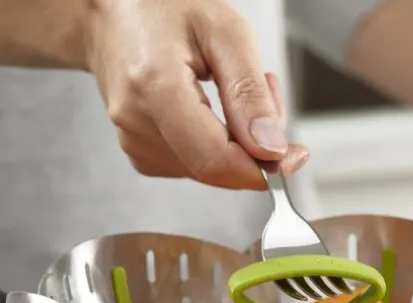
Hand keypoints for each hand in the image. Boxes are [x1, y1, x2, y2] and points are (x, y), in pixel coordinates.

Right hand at [82, 0, 308, 188]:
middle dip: (256, 148)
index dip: (262, 168)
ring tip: (235, 87)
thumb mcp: (225, 33)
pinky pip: (197, 166)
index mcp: (154, 88)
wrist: (112, 12)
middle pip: (218, 169)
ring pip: (212, 171)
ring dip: (240, 143)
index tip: (294, 154)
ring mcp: (134, 142)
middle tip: (268, 94)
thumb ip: (250, 95)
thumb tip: (271, 151)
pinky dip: (219, 146)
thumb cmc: (166, 9)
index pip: (216, 160)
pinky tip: (214, 109)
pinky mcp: (141, 153)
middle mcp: (136, 123)